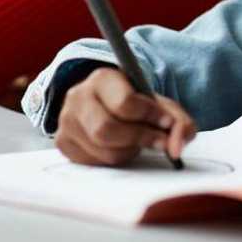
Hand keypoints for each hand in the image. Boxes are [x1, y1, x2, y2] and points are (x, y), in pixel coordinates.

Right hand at [54, 67, 195, 165]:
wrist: (105, 103)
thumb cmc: (135, 103)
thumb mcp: (159, 104)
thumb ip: (178, 121)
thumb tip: (177, 147)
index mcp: (102, 78)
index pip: (125, 102)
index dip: (150, 116)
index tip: (166, 123)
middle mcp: (78, 97)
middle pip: (107, 130)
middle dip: (139, 138)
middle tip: (158, 142)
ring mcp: (66, 121)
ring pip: (102, 150)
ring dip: (129, 151)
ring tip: (137, 141)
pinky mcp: (63, 142)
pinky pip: (93, 162)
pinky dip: (113, 159)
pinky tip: (120, 147)